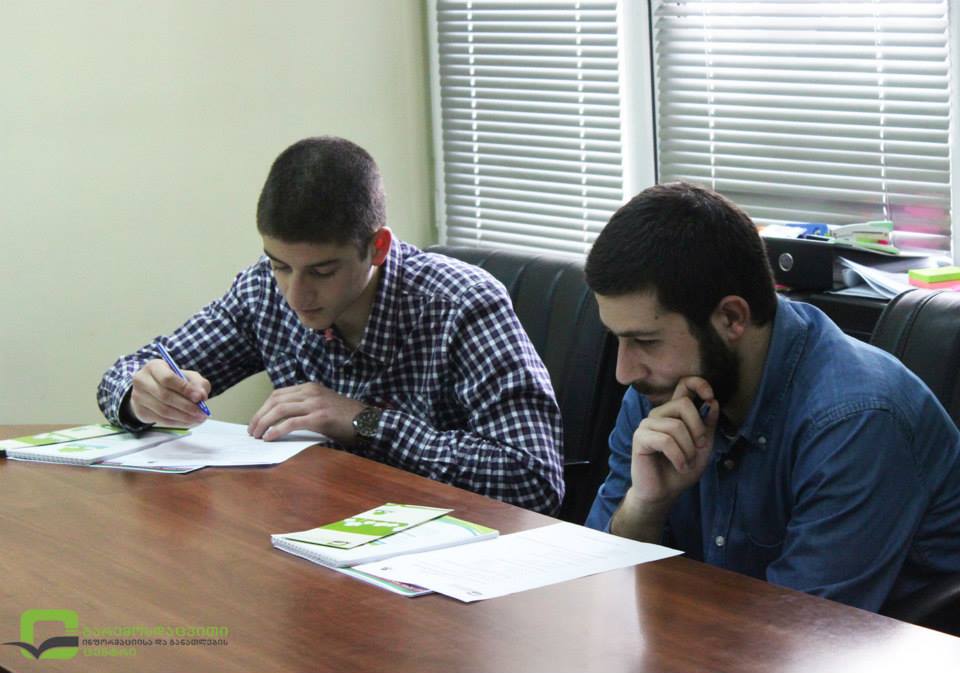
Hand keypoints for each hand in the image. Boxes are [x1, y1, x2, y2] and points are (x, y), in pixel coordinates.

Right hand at [128, 359, 210, 426]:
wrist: (154, 389)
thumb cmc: (174, 381)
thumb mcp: (188, 376)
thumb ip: (198, 384)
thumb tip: (201, 396)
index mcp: (154, 367)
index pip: (168, 378)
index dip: (184, 389)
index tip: (199, 398)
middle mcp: (142, 380)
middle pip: (165, 396)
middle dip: (187, 406)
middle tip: (202, 412)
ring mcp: (138, 397)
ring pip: (163, 410)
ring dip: (184, 417)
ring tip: (198, 418)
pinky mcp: (140, 411)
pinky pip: (160, 420)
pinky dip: (177, 423)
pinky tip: (189, 422)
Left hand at [247, 382, 365, 443]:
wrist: (367, 421)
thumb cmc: (346, 418)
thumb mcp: (322, 406)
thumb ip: (304, 408)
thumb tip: (280, 421)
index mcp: (310, 387)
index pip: (278, 394)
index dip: (263, 408)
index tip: (255, 421)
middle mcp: (311, 392)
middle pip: (275, 400)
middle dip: (259, 416)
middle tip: (251, 431)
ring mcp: (315, 403)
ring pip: (280, 409)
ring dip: (264, 423)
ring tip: (257, 435)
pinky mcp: (319, 417)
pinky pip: (292, 422)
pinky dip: (278, 430)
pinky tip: (270, 437)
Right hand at [626, 376, 719, 508]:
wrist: (664, 492)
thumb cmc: (683, 468)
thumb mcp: (703, 447)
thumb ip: (708, 425)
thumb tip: (713, 402)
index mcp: (674, 412)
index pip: (683, 384)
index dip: (699, 384)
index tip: (710, 397)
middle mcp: (659, 414)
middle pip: (684, 404)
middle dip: (698, 429)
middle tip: (700, 447)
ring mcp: (647, 424)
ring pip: (676, 425)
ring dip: (688, 449)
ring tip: (687, 462)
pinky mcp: (640, 438)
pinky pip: (665, 440)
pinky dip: (678, 456)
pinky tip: (680, 466)